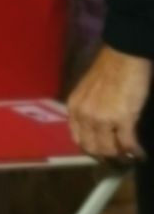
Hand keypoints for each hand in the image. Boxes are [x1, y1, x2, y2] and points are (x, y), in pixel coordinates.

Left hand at [66, 45, 151, 163]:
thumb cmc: (109, 69)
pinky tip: (140, 154)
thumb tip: (97, 126)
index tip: (100, 152)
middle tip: (117, 157)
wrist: (124, 56)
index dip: (90, 149)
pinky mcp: (122, 120)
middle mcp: (84, 116)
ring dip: (120, 155)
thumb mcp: (88, 91)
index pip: (78, 138)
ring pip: (109, 149)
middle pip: (92, 148)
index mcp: (74, 108)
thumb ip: (88, 108)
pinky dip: (134, 152)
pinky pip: (127, 144)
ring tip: (129, 156)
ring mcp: (102, 119)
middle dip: (106, 155)